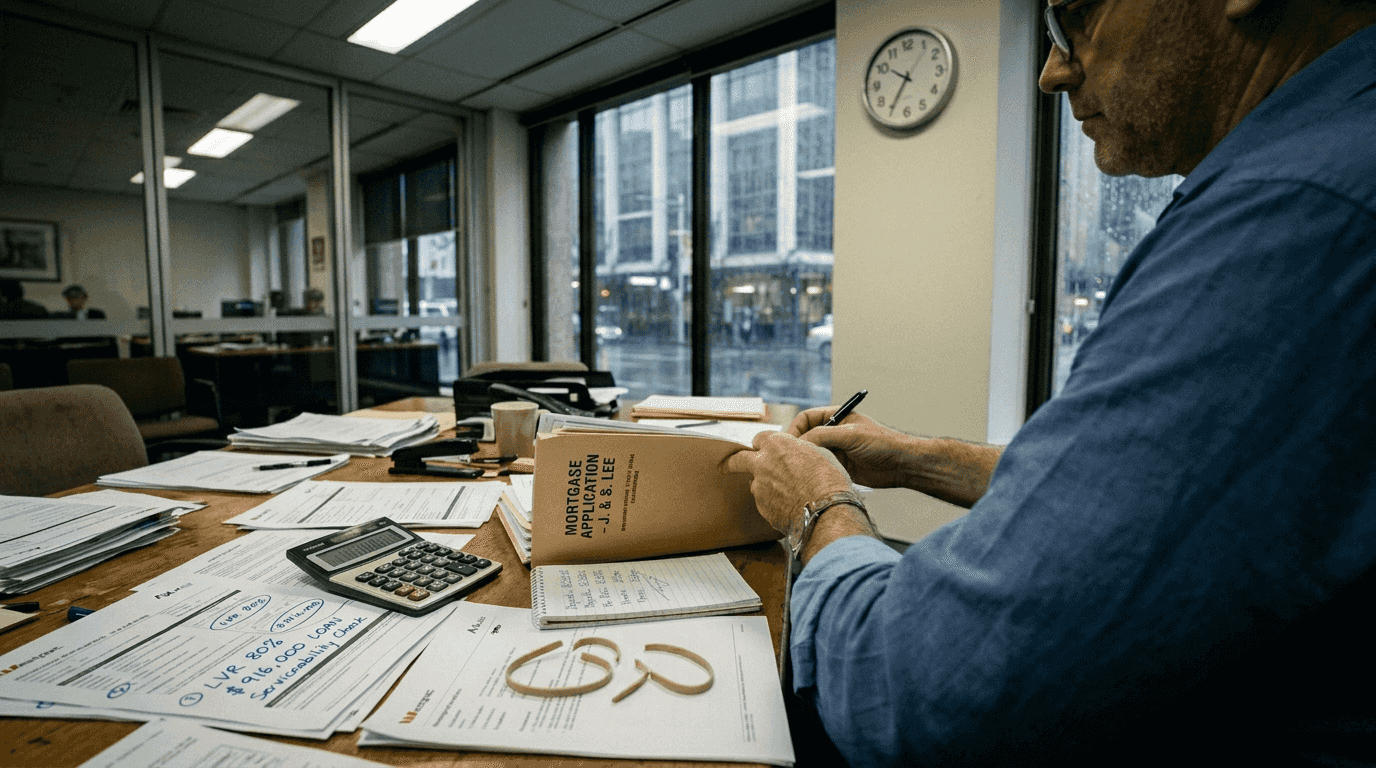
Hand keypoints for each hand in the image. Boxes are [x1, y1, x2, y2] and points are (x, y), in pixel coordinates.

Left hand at [721, 431, 853, 535]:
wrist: (824, 510)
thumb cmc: (828, 480)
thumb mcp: (819, 453)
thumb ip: (799, 451)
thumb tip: (796, 454)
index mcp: (778, 444)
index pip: (760, 438)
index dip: (761, 444)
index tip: (759, 448)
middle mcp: (763, 463)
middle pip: (738, 460)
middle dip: (731, 462)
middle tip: (725, 466)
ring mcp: (759, 486)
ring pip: (756, 484)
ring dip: (764, 487)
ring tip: (786, 496)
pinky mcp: (761, 506)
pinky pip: (765, 503)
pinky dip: (774, 504)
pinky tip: (790, 508)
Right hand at [789, 406, 1002, 507]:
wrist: (903, 466)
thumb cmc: (883, 443)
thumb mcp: (852, 435)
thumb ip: (824, 436)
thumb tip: (799, 443)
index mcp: (836, 417)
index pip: (806, 418)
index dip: (795, 429)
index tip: (789, 442)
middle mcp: (833, 433)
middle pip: (805, 437)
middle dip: (796, 447)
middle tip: (788, 459)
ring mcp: (836, 451)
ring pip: (811, 455)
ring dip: (804, 462)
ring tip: (798, 472)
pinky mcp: (839, 468)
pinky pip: (820, 469)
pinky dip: (813, 473)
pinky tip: (810, 480)